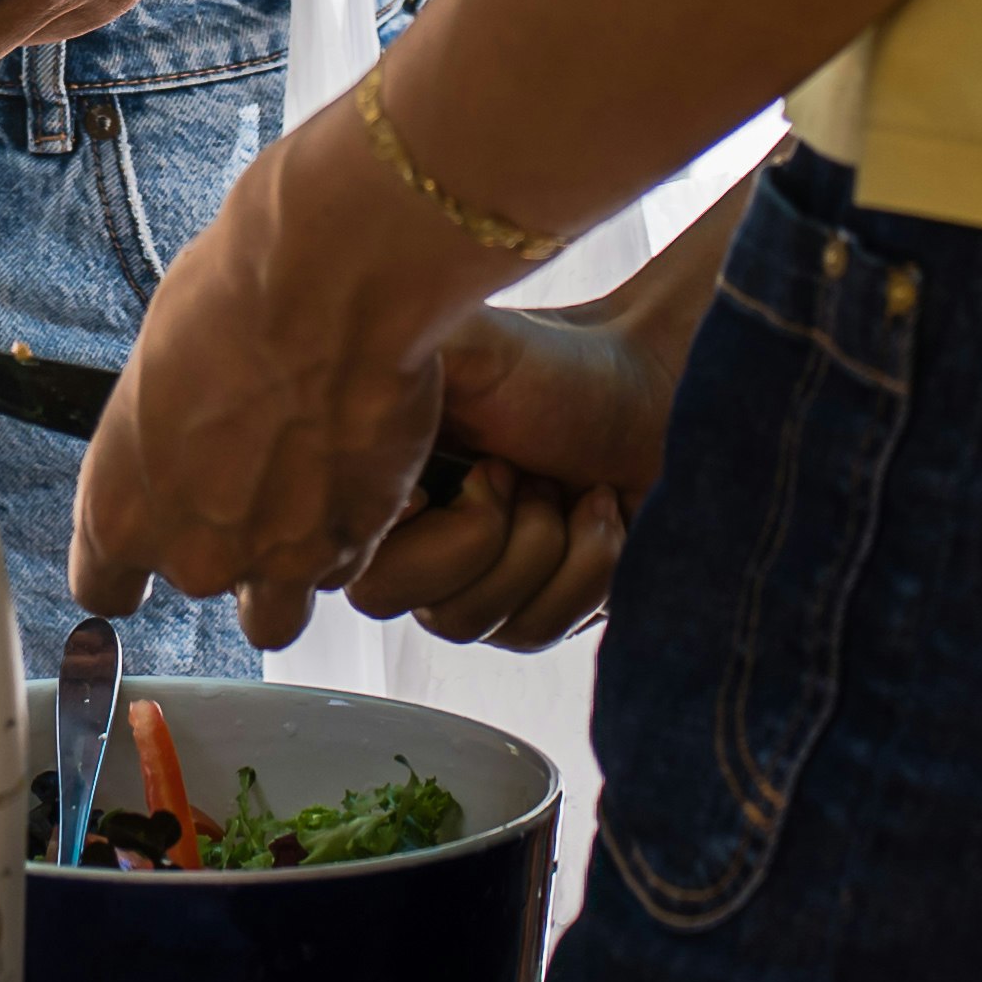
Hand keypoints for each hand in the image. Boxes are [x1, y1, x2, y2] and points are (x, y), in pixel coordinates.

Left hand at [67, 108, 487, 646]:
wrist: (326, 287)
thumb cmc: (231, 300)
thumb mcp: (155, 369)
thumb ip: (159, 437)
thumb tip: (176, 431)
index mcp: (120, 508)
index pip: (103, 588)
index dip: (130, 571)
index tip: (145, 554)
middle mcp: (192, 553)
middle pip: (200, 582)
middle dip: (226, 543)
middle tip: (253, 474)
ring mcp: (277, 559)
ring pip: (277, 609)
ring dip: (287, 565)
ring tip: (305, 494)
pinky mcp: (352, 544)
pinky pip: (344, 565)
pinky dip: (349, 532)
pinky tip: (352, 468)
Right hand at [339, 294, 691, 646]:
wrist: (656, 396)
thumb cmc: (561, 367)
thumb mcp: (463, 346)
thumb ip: (385, 368)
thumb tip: (335, 404)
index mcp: (369, 471)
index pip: (325, 547)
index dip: (394, 528)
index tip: (447, 479)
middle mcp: (399, 531)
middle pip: (388, 599)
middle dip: (478, 534)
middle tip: (517, 474)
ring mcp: (461, 578)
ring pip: (463, 624)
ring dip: (539, 548)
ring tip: (563, 489)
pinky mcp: (526, 610)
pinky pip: (529, 635)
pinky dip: (582, 572)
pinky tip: (595, 515)